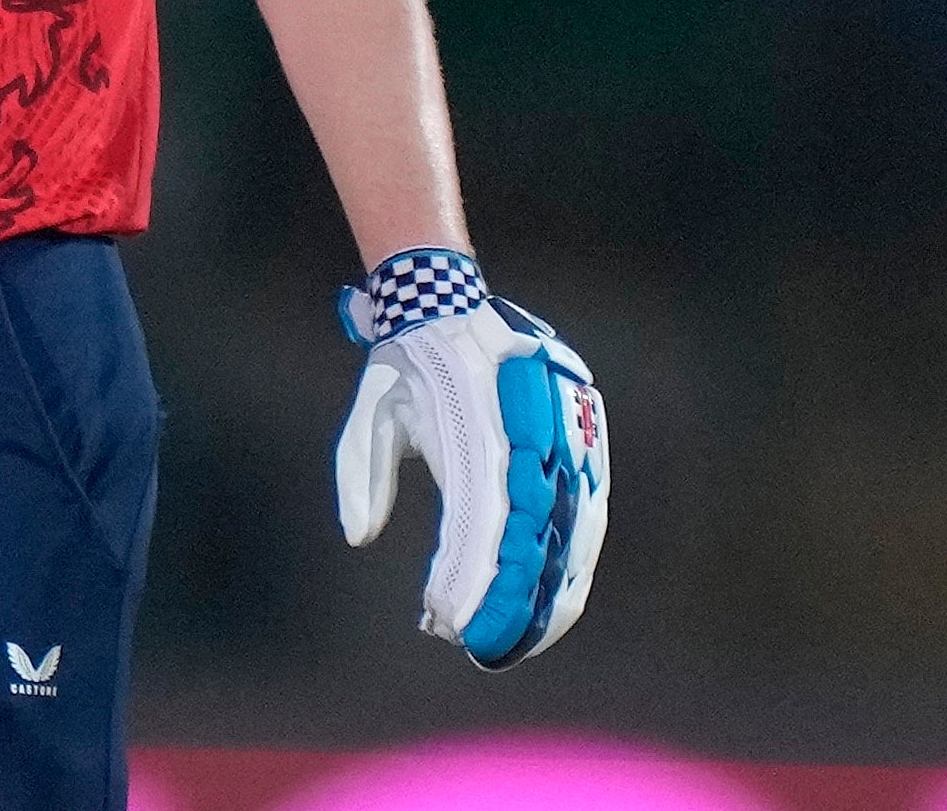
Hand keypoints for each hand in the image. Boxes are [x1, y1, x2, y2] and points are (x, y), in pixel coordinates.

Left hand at [333, 250, 607, 667]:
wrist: (449, 301)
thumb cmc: (405, 365)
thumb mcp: (371, 409)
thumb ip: (362, 471)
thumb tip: (359, 536)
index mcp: (472, 419)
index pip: (478, 513)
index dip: (470, 573)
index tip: (448, 617)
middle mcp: (526, 428)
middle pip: (531, 528)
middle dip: (512, 596)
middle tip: (485, 646)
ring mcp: (562, 429)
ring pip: (570, 526)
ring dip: (550, 589)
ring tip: (524, 639)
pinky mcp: (581, 436)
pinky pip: (587, 508)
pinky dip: (574, 558)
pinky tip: (559, 600)